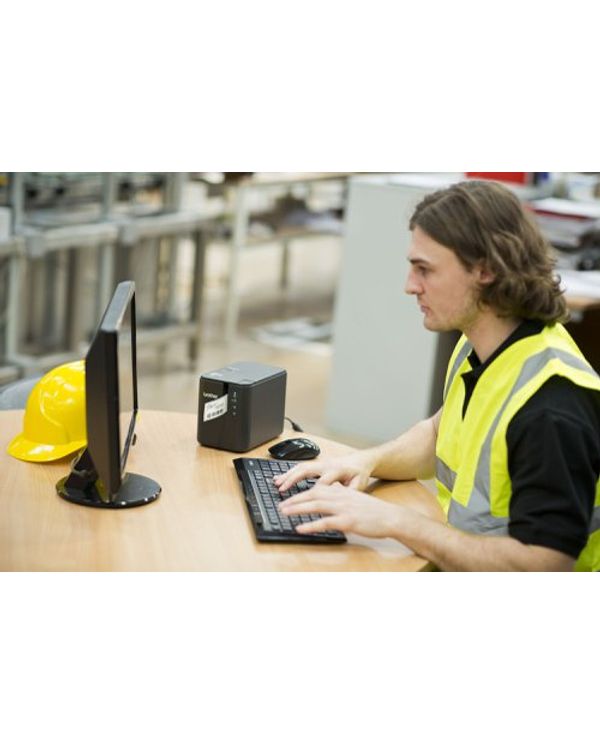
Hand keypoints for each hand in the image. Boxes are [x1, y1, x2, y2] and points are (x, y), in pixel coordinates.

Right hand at [274, 451, 375, 493]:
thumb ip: (351, 492)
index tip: (304, 502)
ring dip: (287, 475)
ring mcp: (320, 463)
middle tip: (281, 489)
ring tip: (276, 483)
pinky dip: (289, 472)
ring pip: (301, 467)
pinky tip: (280, 478)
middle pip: (306, 470)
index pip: (322, 481)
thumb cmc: (359, 474)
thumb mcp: (360, 484)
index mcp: (337, 470)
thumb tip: (342, 499)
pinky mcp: (317, 464)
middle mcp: (326, 465)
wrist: (360, 461)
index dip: (313, 490)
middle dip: (292, 479)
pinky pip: (300, 466)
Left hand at [279, 482, 403, 538]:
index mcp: (341, 491)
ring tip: (284, 512)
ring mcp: (343, 508)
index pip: (316, 488)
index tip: (288, 496)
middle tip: (280, 504)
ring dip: (297, 508)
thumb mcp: (354, 499)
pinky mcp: (347, 521)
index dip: (300, 492)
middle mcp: (340, 497)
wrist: (390, 517)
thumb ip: (340, 498)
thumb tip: (326, 499)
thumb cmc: (373, 511)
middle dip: (294, 499)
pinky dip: (311, 525)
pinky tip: (300, 528)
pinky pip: (325, 522)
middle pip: (312, 494)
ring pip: (316, 505)